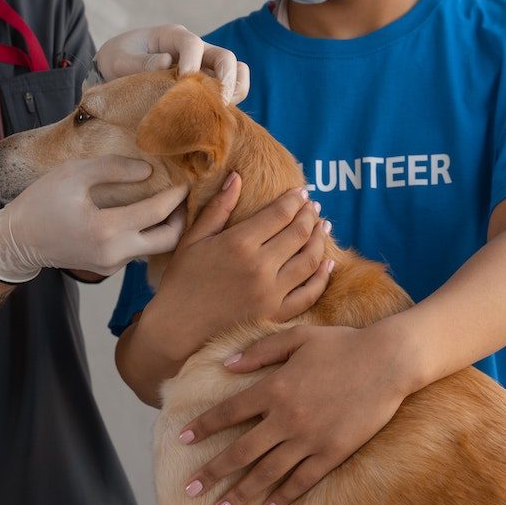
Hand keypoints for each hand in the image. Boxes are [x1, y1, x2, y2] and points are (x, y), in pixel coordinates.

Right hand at [0, 156, 187, 280]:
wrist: (16, 241)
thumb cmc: (41, 203)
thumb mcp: (74, 174)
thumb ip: (113, 168)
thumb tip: (148, 172)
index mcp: (106, 230)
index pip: (157, 212)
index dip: (176, 195)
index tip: (185, 180)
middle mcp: (114, 254)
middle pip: (168, 241)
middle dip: (181, 218)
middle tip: (182, 198)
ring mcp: (112, 266)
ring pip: (153, 249)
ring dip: (164, 227)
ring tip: (166, 203)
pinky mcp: (108, 269)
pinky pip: (136, 251)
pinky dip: (146, 234)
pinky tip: (142, 216)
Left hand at [95, 24, 249, 103]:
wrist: (117, 70)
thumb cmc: (117, 60)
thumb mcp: (118, 59)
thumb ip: (137, 61)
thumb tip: (165, 62)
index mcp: (172, 37)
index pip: (192, 43)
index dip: (192, 62)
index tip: (182, 81)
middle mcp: (195, 49)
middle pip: (225, 56)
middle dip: (226, 78)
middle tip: (218, 101)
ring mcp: (203, 67)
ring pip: (235, 72)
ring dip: (235, 90)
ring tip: (222, 110)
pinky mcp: (205, 86)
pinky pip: (229, 90)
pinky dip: (231, 101)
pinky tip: (216, 118)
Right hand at [141, 173, 332, 362]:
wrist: (177, 328)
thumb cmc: (181, 281)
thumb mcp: (193, 239)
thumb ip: (218, 207)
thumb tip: (237, 176)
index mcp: (239, 243)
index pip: (280, 214)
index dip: (294, 200)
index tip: (301, 192)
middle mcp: (260, 266)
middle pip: (299, 233)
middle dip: (309, 215)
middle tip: (313, 206)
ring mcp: (271, 293)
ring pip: (310, 260)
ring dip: (320, 240)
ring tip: (323, 227)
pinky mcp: (276, 314)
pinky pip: (309, 293)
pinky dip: (322, 276)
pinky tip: (328, 263)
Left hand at [178, 322, 410, 504]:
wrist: (387, 361)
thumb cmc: (340, 344)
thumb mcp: (296, 338)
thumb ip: (259, 351)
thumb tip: (227, 365)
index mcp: (273, 388)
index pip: (228, 412)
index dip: (203, 426)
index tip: (181, 439)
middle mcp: (286, 418)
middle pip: (240, 451)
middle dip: (212, 473)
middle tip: (190, 490)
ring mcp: (309, 439)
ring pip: (267, 472)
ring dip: (241, 493)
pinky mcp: (333, 452)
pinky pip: (302, 480)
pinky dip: (283, 496)